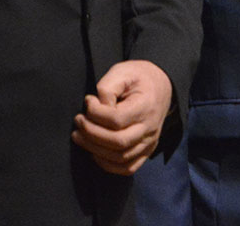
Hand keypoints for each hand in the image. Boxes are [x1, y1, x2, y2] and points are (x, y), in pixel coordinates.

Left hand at [72, 60, 172, 174]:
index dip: (96, 113)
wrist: (161, 86)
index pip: (117, 119)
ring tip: (79, 136)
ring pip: (120, 158)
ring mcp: (149, 143)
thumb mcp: (123, 71)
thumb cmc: (138, 78)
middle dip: (91, 134)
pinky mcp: (146, 151)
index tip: (88, 101)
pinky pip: (127, 168)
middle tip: (78, 121)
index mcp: (146, 106)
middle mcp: (150, 128)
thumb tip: (96, 107)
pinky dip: (108, 165)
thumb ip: (107, 87)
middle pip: (118, 142)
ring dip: (94, 149)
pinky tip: (94, 152)